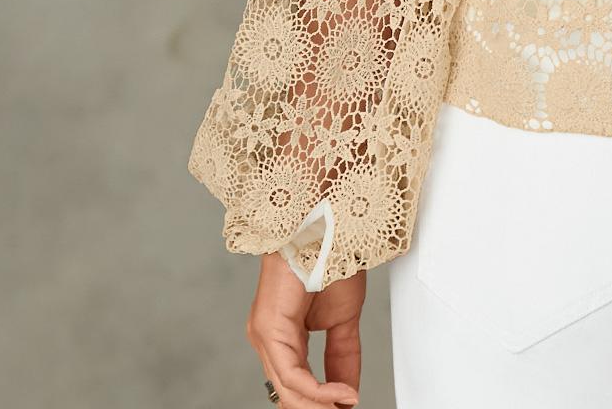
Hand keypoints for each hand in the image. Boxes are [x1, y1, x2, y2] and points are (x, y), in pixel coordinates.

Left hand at [246, 250, 364, 408]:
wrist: (325, 222)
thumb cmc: (329, 257)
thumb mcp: (343, 318)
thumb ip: (342, 356)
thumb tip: (347, 391)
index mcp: (282, 335)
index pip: (298, 382)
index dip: (323, 400)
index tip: (347, 407)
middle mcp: (267, 338)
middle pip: (289, 392)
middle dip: (319, 408)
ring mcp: (264, 334)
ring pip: (287, 390)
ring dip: (319, 405)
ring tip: (345, 406)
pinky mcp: (268, 328)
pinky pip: (291, 374)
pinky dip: (317, 390)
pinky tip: (339, 394)